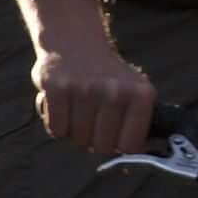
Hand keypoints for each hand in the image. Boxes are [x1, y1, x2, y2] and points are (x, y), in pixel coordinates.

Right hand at [36, 38, 157, 160]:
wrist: (75, 41)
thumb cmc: (109, 77)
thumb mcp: (135, 92)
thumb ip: (139, 123)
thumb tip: (138, 156)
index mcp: (141, 94)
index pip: (131, 146)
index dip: (120, 146)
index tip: (115, 136)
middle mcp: (116, 91)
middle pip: (103, 147)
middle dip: (97, 141)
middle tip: (95, 122)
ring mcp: (85, 89)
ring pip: (79, 140)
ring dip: (77, 132)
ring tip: (80, 110)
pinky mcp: (57, 88)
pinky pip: (57, 130)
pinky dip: (58, 125)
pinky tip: (65, 107)